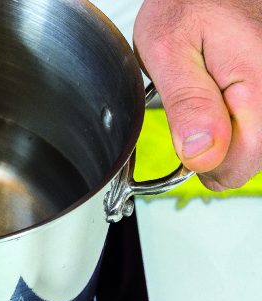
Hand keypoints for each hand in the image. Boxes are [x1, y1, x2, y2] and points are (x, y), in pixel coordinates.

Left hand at [134, 0, 261, 189]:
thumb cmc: (187, 5)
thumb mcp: (168, 49)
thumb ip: (187, 104)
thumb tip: (201, 155)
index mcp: (258, 85)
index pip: (241, 165)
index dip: (205, 165)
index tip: (184, 142)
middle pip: (253, 157)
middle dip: (216, 146)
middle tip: (193, 107)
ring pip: (257, 142)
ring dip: (227, 131)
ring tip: (207, 93)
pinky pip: (258, 123)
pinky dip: (236, 118)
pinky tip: (221, 93)